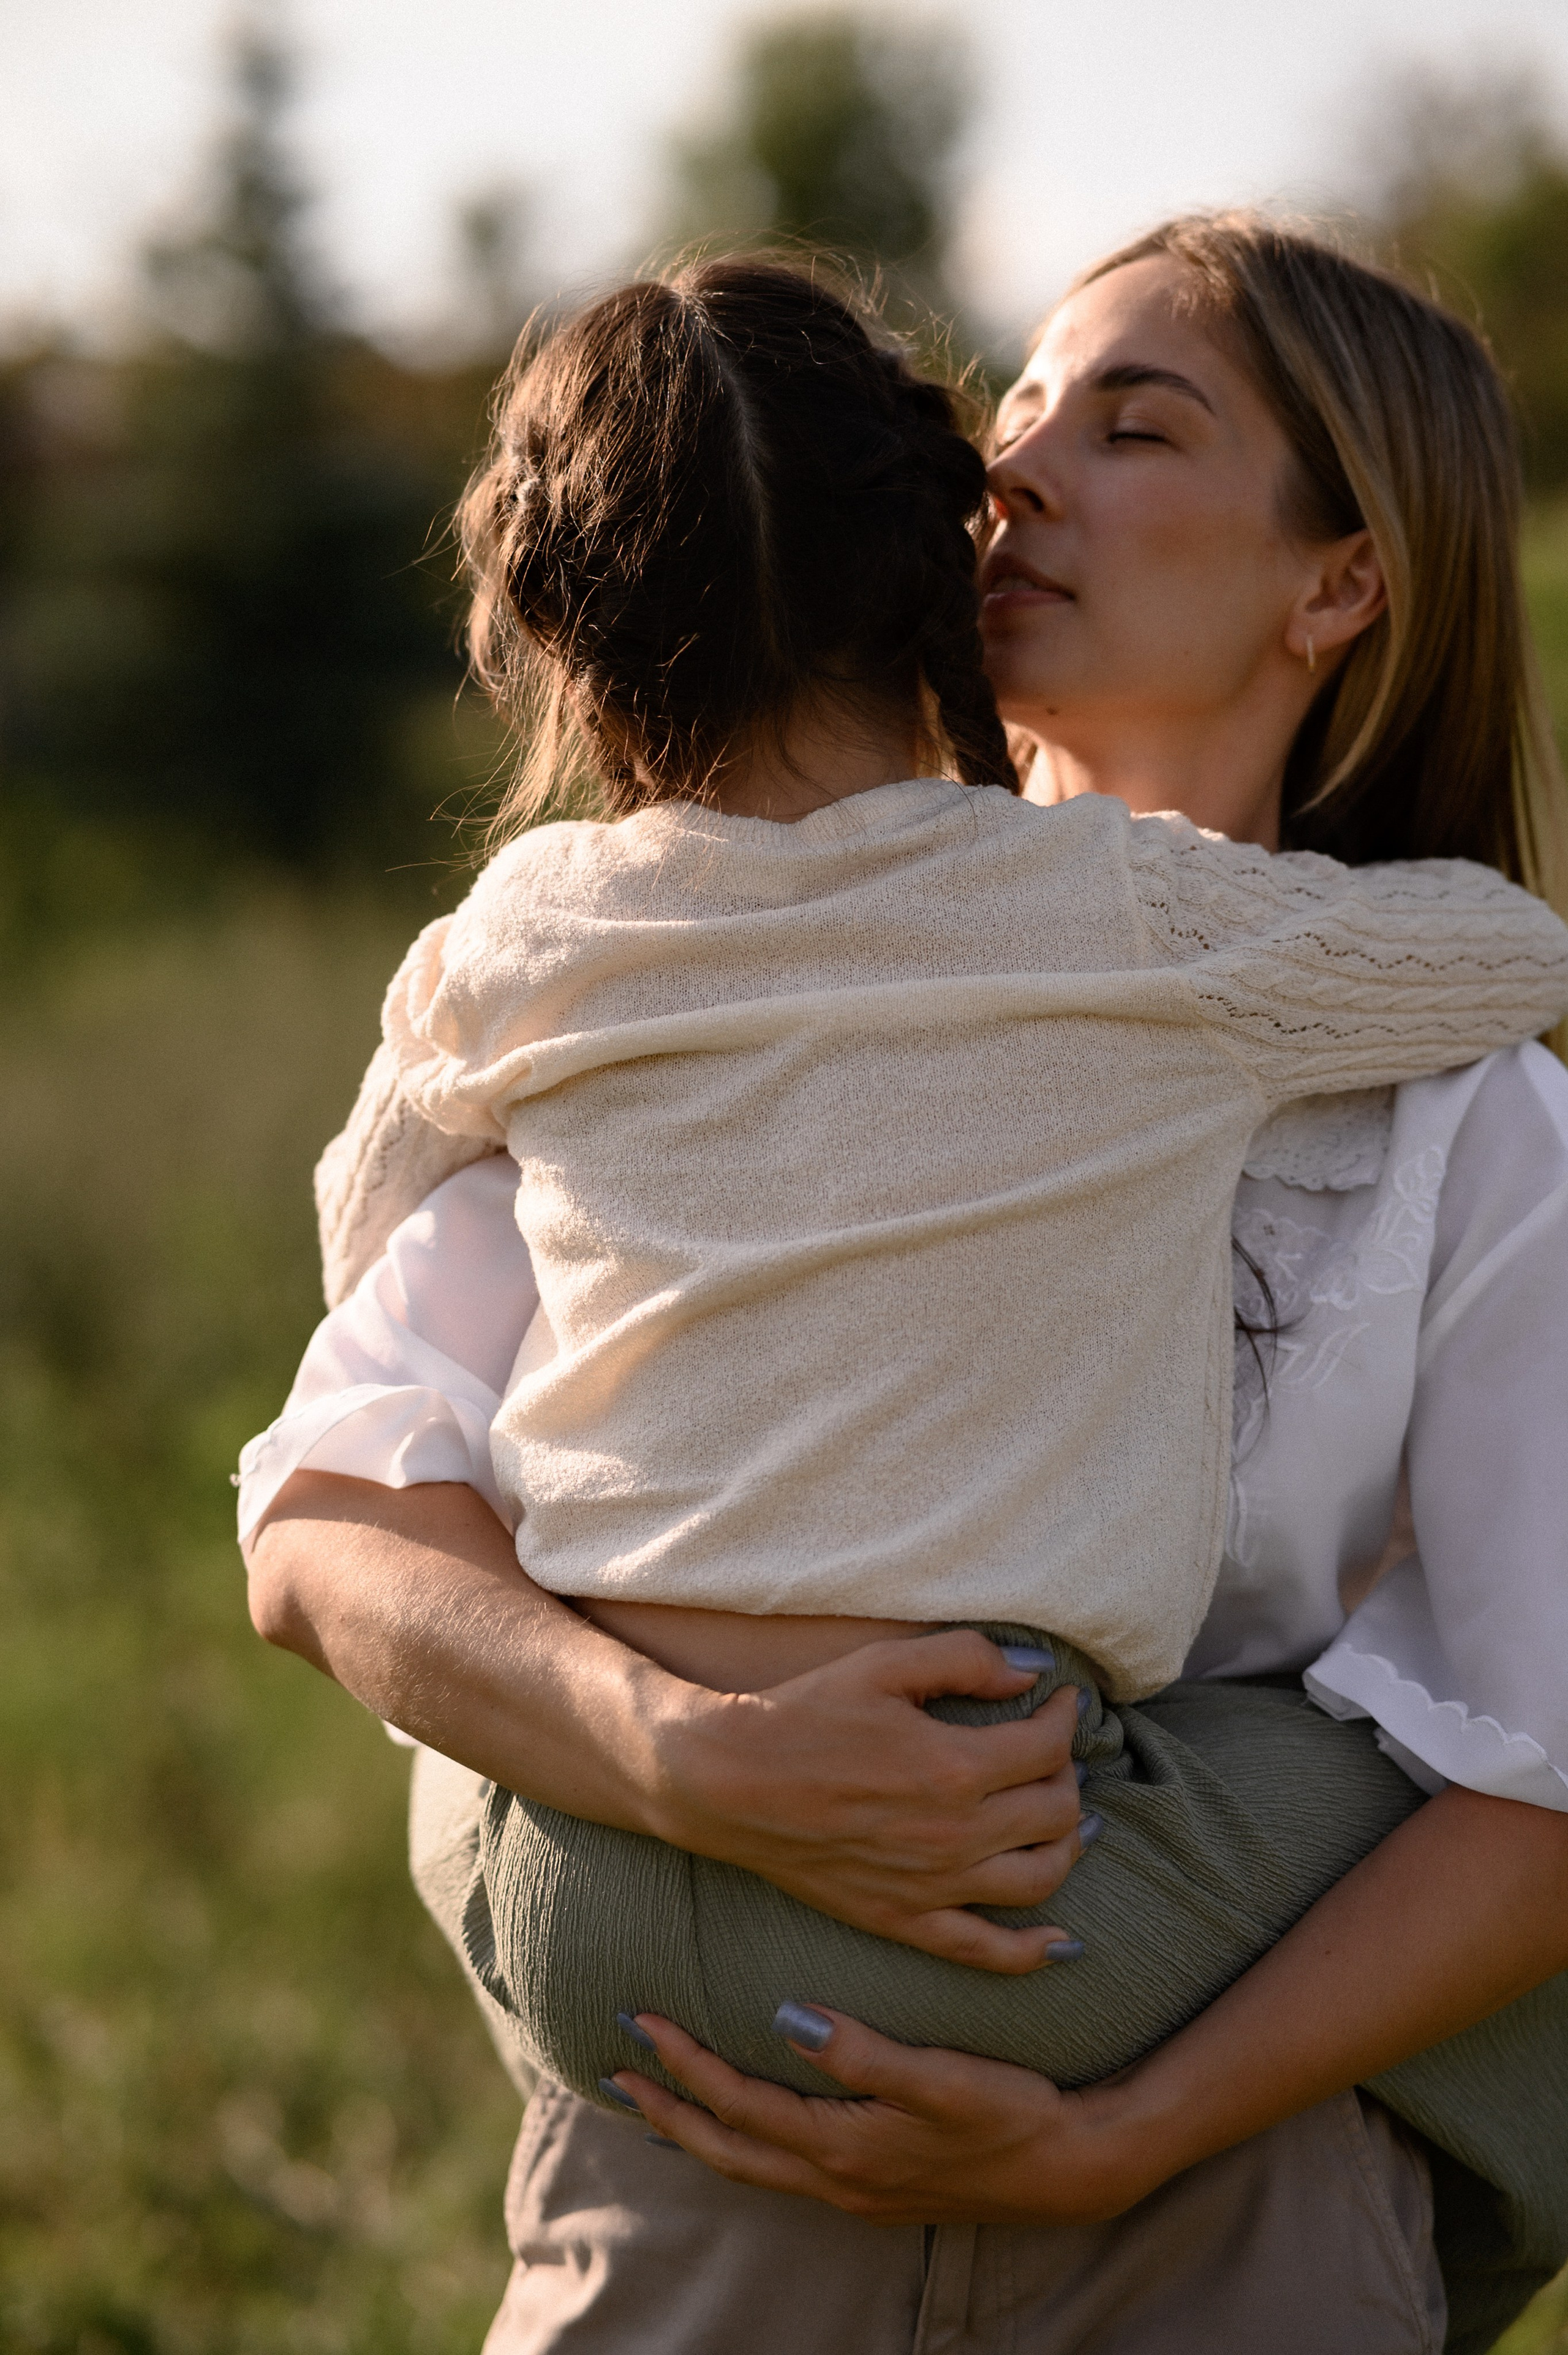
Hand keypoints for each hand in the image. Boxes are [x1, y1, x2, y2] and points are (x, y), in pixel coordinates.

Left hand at [612, 2007, 1143, 2225]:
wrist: (1071, 2168)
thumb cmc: (1012, 2111)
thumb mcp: (941, 2076)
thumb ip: (862, 2053)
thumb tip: (788, 2020)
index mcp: (842, 2147)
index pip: (739, 2103)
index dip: (684, 2062)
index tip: (640, 2020)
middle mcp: (836, 2179)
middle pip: (725, 2147)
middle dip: (665, 2107)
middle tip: (612, 2069)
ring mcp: (853, 2191)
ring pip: (749, 2164)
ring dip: (696, 2131)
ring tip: (654, 2101)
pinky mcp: (873, 2188)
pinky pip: (781, 2168)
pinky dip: (741, 2143)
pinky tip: (741, 2124)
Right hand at [652, 1631, 1092, 1972]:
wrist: (726, 1782)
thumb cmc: (802, 1714)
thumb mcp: (883, 1664)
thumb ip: (965, 1659)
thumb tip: (1033, 1672)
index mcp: (954, 1767)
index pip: (1047, 1747)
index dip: (1065, 1717)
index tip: (1060, 1700)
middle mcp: (954, 1835)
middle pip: (1055, 1811)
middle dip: (1068, 1772)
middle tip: (1051, 1749)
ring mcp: (931, 1886)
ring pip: (1040, 1878)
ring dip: (1068, 1845)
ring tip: (1066, 1817)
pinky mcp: (903, 1919)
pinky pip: (987, 1951)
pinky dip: (1035, 1951)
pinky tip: (1063, 1942)